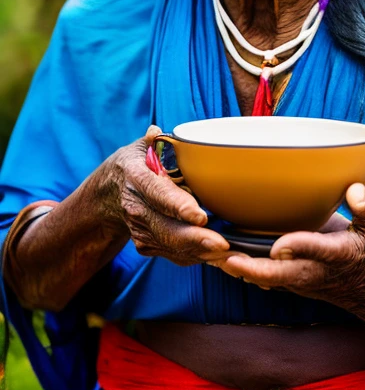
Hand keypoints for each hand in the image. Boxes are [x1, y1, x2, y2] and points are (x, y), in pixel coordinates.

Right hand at [99, 125, 229, 265]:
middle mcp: (136, 208)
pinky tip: (221, 258)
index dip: (178, 205)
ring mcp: (140, 230)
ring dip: (201, 253)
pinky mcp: (147, 245)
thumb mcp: (139, 148)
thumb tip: (155, 132)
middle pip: (167, 228)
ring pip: (172, 246)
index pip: (158, 193)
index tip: (199, 215)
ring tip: (229, 255)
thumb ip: (151, 140)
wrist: (110, 192)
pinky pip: (175, 254)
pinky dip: (198, 257)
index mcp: (137, 179)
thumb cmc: (135, 165)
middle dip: (195, 239)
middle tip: (222, 245)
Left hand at [208, 184, 364, 320]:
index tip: (278, 246)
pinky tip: (213, 255)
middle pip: (277, 274)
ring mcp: (296, 279)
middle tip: (223, 256)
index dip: (296, 247)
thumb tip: (354, 189)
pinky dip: (239, 268)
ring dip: (237, 269)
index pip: (314, 250)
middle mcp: (311, 270)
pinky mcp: (285, 280)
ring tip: (207, 254)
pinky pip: (259, 276)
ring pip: (263, 277)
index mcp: (334, 254)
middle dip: (251, 268)